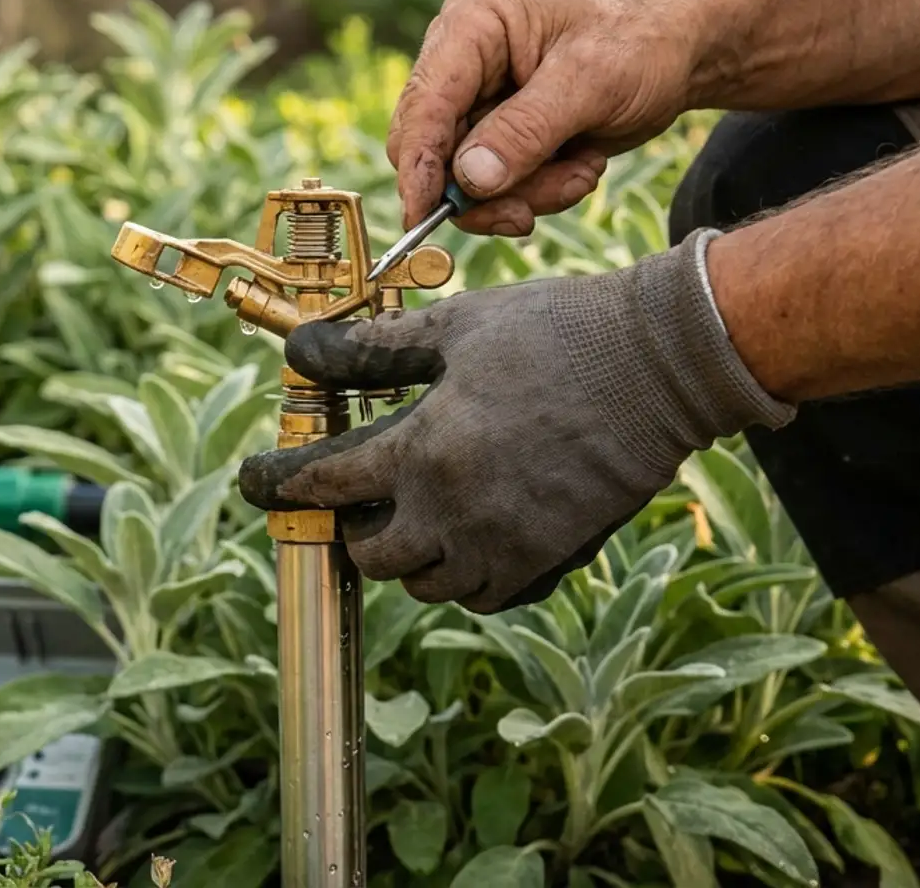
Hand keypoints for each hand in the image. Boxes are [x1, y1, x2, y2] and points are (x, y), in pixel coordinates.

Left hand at [237, 233, 791, 612]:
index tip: (256, 484)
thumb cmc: (557, 332)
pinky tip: (464, 532)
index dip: (279, 484)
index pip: (324, 485)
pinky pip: (483, 592)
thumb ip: (372, 351)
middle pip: (370, 554)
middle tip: (352, 497)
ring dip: (405, 555)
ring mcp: (506, 543)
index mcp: (425, 450)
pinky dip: (461, 574)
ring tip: (410, 511)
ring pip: (425, 583)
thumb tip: (302, 352)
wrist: (662, 363)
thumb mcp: (455, 328)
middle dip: (349, 527)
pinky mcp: (551, 558)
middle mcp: (458, 511)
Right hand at [390, 0, 706, 234]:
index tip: (424, 220)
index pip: (423, 105)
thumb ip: (525, 131)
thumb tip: (468, 180)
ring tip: (582, 173)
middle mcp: (463, 61)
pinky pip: (497, 184)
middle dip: (487, 189)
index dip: (419, 165)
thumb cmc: (644, 37)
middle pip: (435, 151)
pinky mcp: (502, 131)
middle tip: (529, 214)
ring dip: (525, 192)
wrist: (689, 44)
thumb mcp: (590, 81)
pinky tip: (581, 166)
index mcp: (471, 25)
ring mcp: (481, 99)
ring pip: (468, 178)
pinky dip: (539, 191)